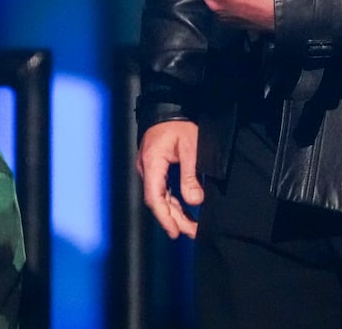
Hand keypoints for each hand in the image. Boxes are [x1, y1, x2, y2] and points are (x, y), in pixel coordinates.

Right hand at [136, 120, 201, 238]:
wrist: (169, 108)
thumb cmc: (180, 124)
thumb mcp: (190, 147)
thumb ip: (190, 175)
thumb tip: (195, 201)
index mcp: (152, 163)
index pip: (154, 197)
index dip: (165, 217)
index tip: (175, 232)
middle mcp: (147, 168)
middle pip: (158, 201)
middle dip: (174, 219)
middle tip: (191, 233)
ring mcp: (150, 169)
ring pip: (160, 197)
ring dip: (174, 213)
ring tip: (190, 228)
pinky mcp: (155, 168)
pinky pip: (162, 190)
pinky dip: (172, 203)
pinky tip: (183, 213)